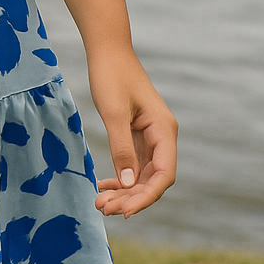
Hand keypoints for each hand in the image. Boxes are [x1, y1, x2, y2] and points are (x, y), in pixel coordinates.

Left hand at [88, 48, 176, 218]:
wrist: (107, 51)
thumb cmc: (111, 76)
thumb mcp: (113, 112)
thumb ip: (121, 148)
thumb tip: (128, 183)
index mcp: (164, 130)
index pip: (163, 174)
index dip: (146, 197)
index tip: (125, 212)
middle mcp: (161, 136)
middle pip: (152, 179)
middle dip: (130, 197)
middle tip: (102, 208)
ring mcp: (150, 137)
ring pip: (141, 174)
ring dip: (123, 191)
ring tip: (100, 203)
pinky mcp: (136, 135)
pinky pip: (132, 164)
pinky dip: (119, 178)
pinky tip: (103, 186)